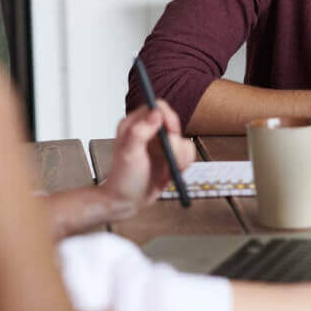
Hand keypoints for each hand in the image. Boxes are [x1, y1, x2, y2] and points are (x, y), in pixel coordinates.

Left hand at [101, 101, 195, 218]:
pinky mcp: (170, 156)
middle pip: (174, 123)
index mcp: (135, 124)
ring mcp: (160, 144)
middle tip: (167, 157)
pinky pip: (187, 153)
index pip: (158, 107)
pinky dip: (182, 165)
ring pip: (183, 140)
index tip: (171, 132)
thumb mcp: (128, 154)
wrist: (126, 202)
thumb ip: (141, 131)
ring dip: (178, 158)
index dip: (168, 117)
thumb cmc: (122, 179)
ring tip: (165, 171)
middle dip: (174, 144)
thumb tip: (156, 112)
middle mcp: (149, 131)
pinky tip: (168, 174)